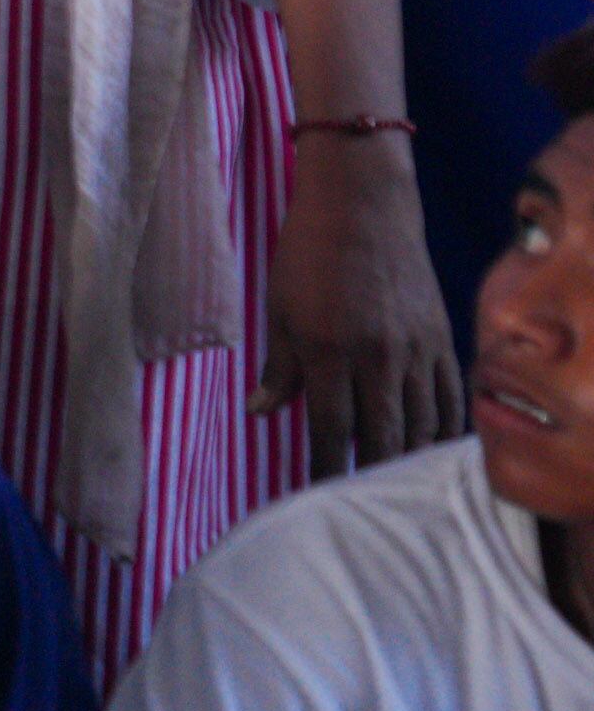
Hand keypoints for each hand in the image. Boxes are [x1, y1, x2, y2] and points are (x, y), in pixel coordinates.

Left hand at [261, 127, 467, 476]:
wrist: (364, 204)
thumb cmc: (308, 254)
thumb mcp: (278, 308)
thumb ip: (278, 367)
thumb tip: (260, 413)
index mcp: (330, 350)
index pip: (332, 428)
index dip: (327, 467)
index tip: (320, 495)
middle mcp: (379, 356)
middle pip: (384, 436)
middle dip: (372, 475)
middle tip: (364, 506)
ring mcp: (417, 348)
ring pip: (423, 423)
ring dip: (410, 459)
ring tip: (398, 486)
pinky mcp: (442, 337)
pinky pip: (450, 396)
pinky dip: (443, 429)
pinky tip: (432, 448)